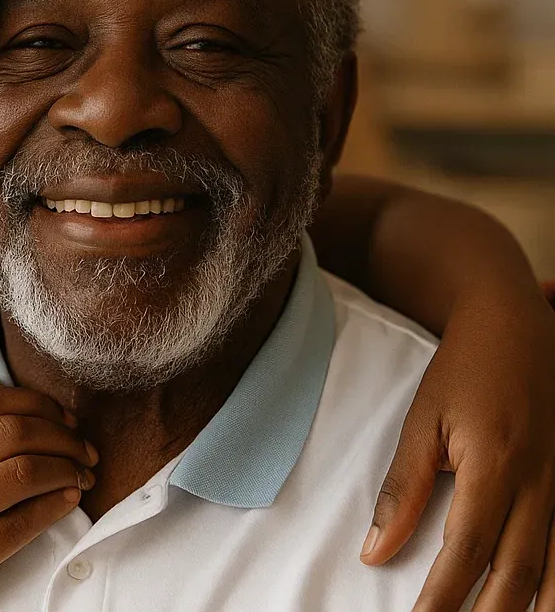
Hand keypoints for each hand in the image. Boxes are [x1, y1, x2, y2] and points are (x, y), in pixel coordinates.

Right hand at [0, 378, 94, 611]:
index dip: (33, 401)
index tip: (58, 413)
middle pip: (11, 432)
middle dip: (61, 433)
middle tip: (82, 444)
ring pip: (23, 472)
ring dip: (66, 467)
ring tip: (81, 471)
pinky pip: (21, 524)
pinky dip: (55, 505)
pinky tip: (67, 499)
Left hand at [363, 291, 554, 611]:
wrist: (515, 328)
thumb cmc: (462, 373)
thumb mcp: (423, 422)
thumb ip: (403, 489)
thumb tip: (374, 552)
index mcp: (494, 466)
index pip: (466, 549)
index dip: (444, 595)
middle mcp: (540, 484)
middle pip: (518, 573)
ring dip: (531, 609)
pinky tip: (543, 605)